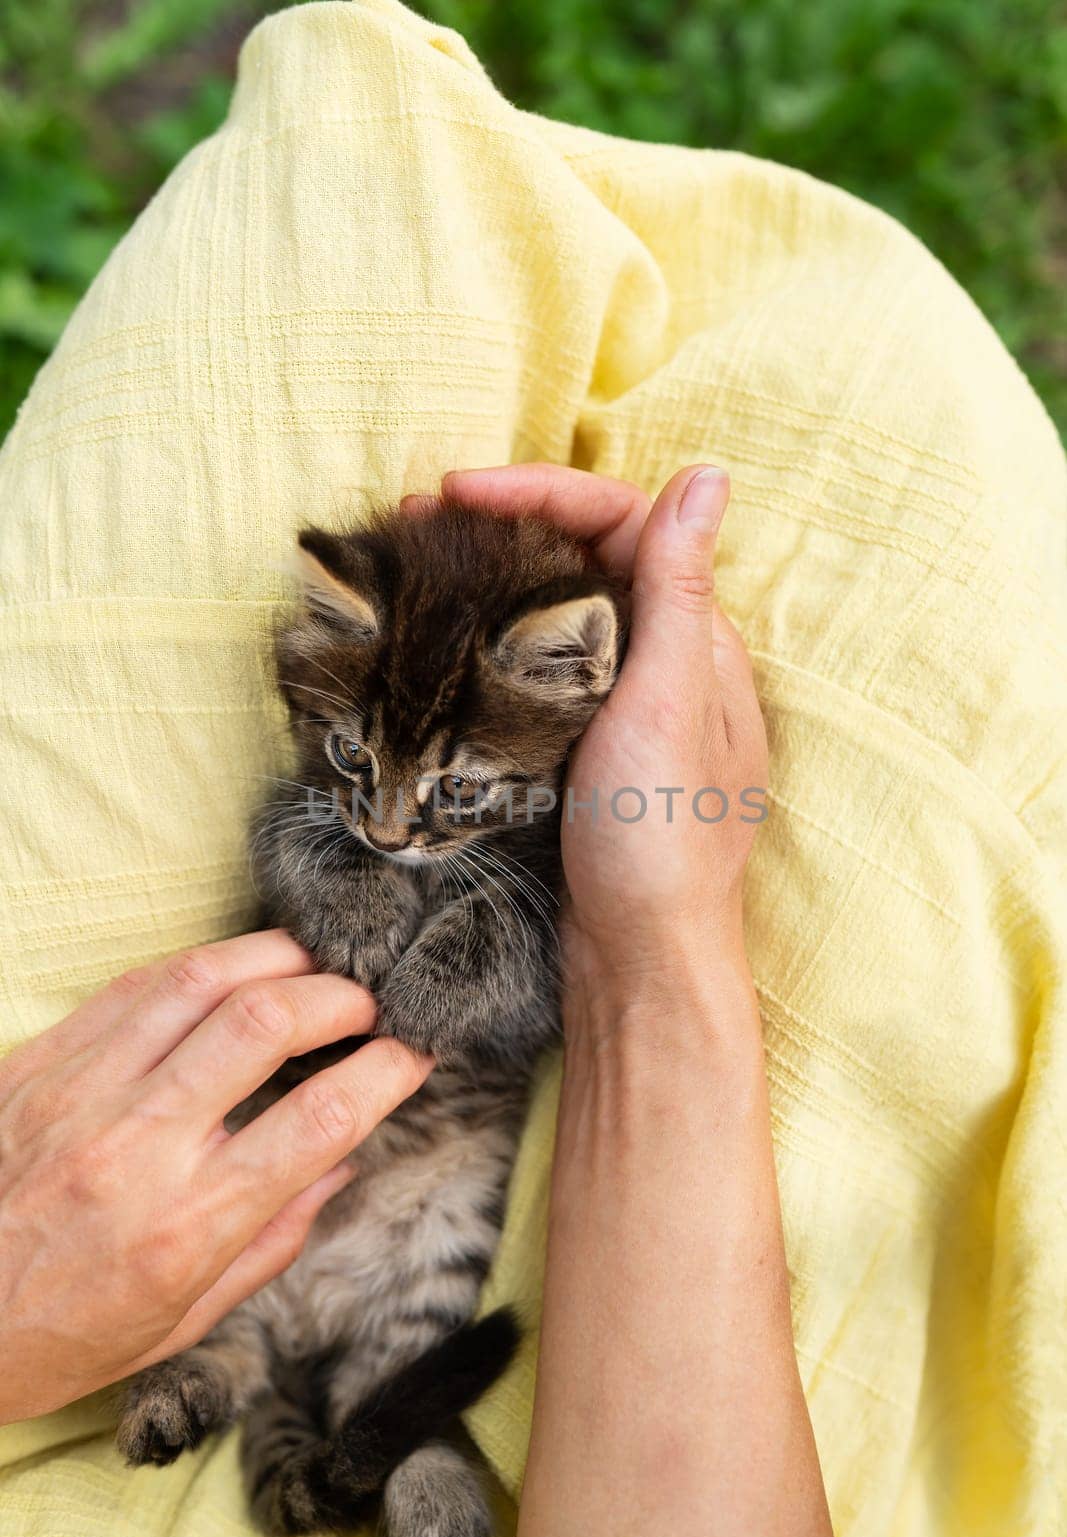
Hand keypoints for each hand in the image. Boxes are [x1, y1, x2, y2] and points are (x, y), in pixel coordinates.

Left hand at [0, 930, 430, 1423]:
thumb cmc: (59, 1336)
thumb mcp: (182, 1322)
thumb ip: (272, 1240)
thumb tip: (339, 1165)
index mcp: (187, 1225)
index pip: (321, 1119)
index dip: (387, 1071)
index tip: (414, 1054)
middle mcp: (139, 1147)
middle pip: (268, 1025)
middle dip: (343, 997)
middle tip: (370, 1003)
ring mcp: (82, 1094)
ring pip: (201, 981)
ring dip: (278, 958)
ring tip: (315, 963)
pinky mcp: (39, 1063)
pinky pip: (134, 986)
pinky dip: (200, 966)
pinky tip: (233, 969)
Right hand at [434, 463, 768, 975]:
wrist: (639, 961)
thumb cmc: (661, 838)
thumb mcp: (669, 703)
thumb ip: (679, 591)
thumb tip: (710, 474)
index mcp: (696, 639)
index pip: (626, 523)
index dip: (545, 492)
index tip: (461, 493)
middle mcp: (664, 662)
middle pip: (585, 558)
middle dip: (504, 525)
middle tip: (416, 520)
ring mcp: (620, 709)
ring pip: (556, 612)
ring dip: (490, 579)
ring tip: (415, 569)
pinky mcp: (580, 751)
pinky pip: (535, 669)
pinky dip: (487, 640)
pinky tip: (441, 643)